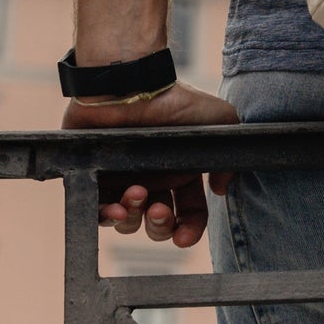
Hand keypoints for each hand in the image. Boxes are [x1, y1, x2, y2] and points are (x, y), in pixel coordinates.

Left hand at [61, 79, 238, 246]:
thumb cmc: (174, 99)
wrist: (131, 84)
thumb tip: (222, 189)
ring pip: (129, 222)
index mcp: (180, 172)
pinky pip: (98, 212)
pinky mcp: (95, 175)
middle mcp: (152, 179)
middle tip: (158, 209)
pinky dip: (106, 217)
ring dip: (134, 217)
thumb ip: (228, 156)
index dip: (188, 230)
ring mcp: (122, 178)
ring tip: (136, 192)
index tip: (183, 239)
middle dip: (160, 226)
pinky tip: (115, 208)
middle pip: (157, 224)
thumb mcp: (219, 119)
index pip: (188, 213)